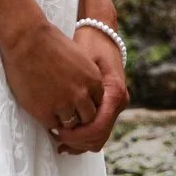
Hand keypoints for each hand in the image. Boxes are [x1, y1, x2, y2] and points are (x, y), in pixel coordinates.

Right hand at [0, 20, 103, 140]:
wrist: (27, 40)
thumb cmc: (49, 43)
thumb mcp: (78, 58)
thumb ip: (84, 76)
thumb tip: (83, 88)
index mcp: (93, 79)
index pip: (98, 102)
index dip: (86, 102)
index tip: (76, 101)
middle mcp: (82, 94)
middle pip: (88, 117)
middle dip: (78, 115)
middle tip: (67, 112)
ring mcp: (64, 105)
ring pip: (71, 124)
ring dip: (63, 120)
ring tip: (53, 112)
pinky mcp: (45, 112)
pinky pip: (52, 125)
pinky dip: (48, 120)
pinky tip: (42, 111)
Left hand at [54, 26, 128, 154]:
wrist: (101, 33)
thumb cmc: (89, 44)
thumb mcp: (83, 63)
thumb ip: (78, 87)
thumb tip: (65, 114)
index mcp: (114, 91)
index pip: (98, 125)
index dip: (77, 135)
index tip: (57, 132)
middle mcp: (119, 101)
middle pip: (99, 135)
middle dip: (77, 142)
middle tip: (55, 138)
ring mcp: (116, 104)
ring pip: (100, 136)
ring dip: (80, 143)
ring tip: (58, 140)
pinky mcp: (110, 105)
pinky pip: (99, 128)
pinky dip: (84, 136)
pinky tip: (67, 137)